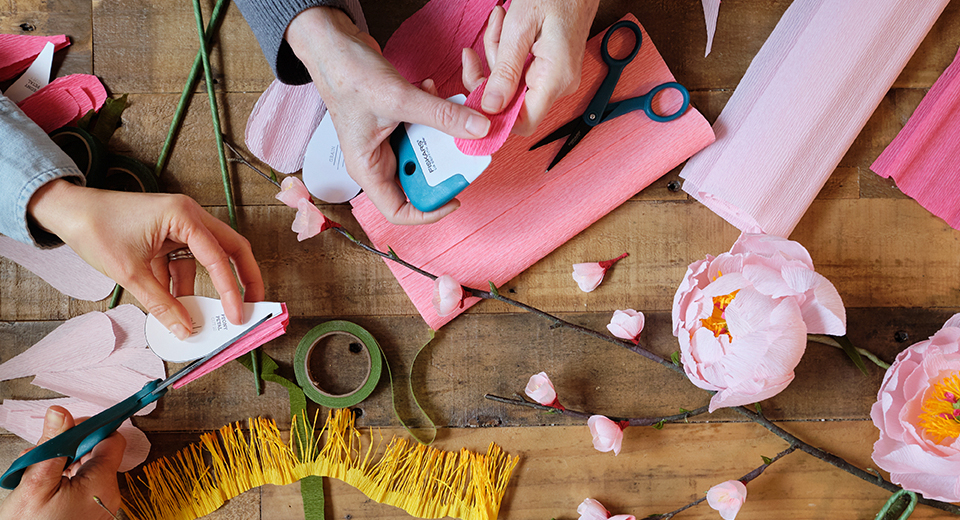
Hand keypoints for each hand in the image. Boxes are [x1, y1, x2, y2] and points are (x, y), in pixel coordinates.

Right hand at [0, 406, 124, 519]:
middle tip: (42, 455)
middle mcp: (109, 495)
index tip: (68, 427)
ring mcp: (101, 507)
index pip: (112, 439)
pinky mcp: (91, 515)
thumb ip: (52, 446)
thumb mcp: (35, 484)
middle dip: (70, 448)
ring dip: (64, 465)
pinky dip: (66, 482)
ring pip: (88, 470)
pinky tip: (44, 489)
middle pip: (98, 454)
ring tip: (37, 476)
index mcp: (102, 483)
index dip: (91, 428)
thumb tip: (61, 414)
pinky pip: (84, 488)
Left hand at [27, 180, 264, 338]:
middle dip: (242, 279)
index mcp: (183, 216)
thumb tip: (185, 329)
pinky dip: (183, 284)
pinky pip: (186, 262)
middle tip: (252, 305)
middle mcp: (189, 216)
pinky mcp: (169, 236)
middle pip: (230, 249)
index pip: (218, 257)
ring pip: (208, 258)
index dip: (231, 290)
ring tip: (206, 314)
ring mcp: (180, 225)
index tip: (238, 315)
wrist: (68, 212)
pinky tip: (177, 304)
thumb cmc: (96, 230)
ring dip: (206, 286)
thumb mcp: (130, 273)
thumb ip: (161, 304)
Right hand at [286, 7, 491, 224]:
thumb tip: (478, 130)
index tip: (455, 198)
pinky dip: (434, 111)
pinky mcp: (397, 122)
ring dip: (441, 131)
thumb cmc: (346, 75)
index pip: (398, 211)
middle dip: (442, 164)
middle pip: (419, 181)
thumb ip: (441, 115)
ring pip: (426, 151)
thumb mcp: (398, 98)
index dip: (429, 212)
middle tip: (462, 146)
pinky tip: (430, 89)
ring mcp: (388, 142)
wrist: (334, 43)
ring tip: (446, 107)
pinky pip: (425, 127)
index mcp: (368, 169)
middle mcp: (378, 160)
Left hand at [463, 0, 599, 135]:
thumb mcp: (520, 27)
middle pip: (511, 100)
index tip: (475, 96)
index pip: (523, 122)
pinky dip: (509, 52)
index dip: (496, 116)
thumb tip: (491, 106)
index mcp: (555, 78)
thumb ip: (505, 70)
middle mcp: (560, 85)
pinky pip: (521, 71)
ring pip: (512, 82)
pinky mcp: (551, 70)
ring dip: (498, 53)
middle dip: (492, 70)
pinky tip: (508, 27)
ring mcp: (557, 78)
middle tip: (491, 35)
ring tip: (501, 21)